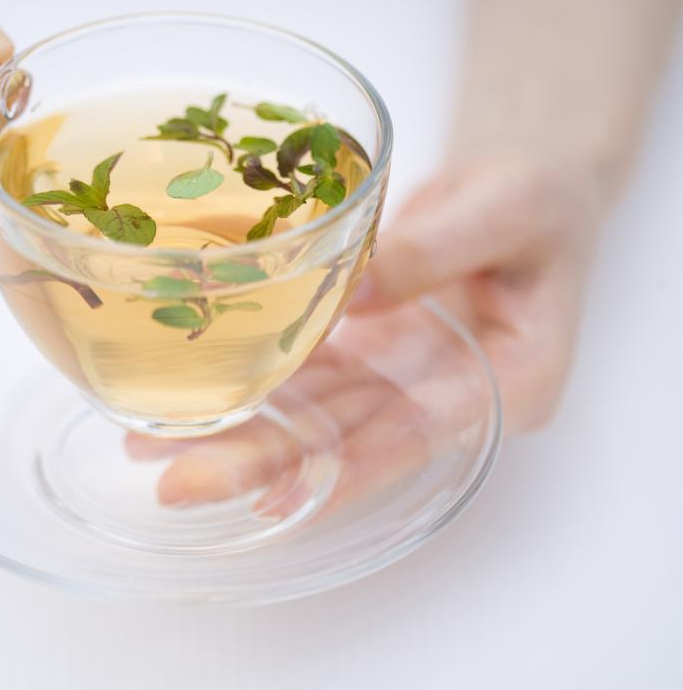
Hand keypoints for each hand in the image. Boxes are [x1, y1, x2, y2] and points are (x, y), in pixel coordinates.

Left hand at [128, 155, 604, 511]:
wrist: (519, 191)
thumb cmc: (536, 198)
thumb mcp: (505, 209)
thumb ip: (431, 251)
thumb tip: (348, 289)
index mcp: (507, 382)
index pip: (419, 434)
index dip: (350, 469)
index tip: (280, 498)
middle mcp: (441, 395)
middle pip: (348, 437)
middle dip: (263, 464)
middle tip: (181, 487)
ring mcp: (393, 375)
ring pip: (310, 414)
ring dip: (236, 435)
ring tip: (153, 455)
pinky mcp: (358, 349)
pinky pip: (298, 371)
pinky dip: (245, 385)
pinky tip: (182, 405)